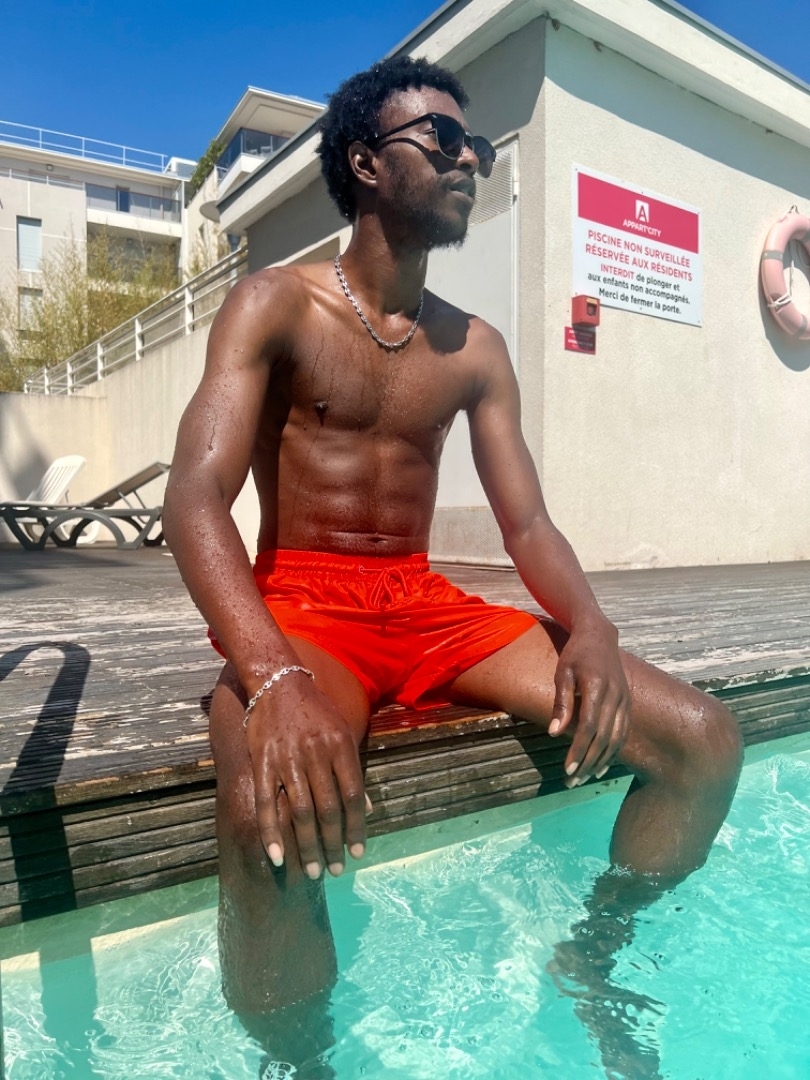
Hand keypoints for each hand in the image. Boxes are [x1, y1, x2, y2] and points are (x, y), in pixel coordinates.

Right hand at [245, 671, 366, 878]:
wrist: (278, 683)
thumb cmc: (315, 711)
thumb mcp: (342, 732)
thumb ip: (353, 770)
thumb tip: (368, 809)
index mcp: (340, 746)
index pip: (353, 796)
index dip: (357, 827)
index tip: (359, 853)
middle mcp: (315, 754)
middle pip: (328, 809)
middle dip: (334, 844)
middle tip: (337, 871)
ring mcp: (287, 759)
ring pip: (300, 811)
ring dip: (308, 846)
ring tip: (314, 871)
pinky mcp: (262, 763)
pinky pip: (267, 803)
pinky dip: (271, 833)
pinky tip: (278, 857)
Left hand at [547, 623, 629, 784]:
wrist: (599, 636)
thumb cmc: (576, 654)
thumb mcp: (563, 673)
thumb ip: (561, 702)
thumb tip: (555, 733)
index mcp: (598, 687)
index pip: (589, 727)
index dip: (579, 750)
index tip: (567, 769)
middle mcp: (616, 696)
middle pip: (603, 738)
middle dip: (587, 762)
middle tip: (572, 781)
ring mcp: (625, 700)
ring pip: (616, 739)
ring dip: (601, 761)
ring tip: (585, 778)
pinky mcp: (628, 703)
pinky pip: (624, 733)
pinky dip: (614, 751)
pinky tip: (601, 765)